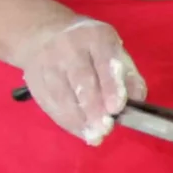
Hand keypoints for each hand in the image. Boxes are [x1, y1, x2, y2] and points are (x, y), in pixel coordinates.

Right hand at [15, 15, 144, 144]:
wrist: (43, 35)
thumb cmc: (90, 48)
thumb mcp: (113, 51)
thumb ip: (128, 75)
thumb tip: (138, 99)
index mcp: (95, 36)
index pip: (103, 61)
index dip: (110, 85)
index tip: (117, 108)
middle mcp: (69, 46)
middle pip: (81, 79)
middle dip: (93, 107)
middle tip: (105, 128)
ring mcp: (47, 62)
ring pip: (62, 93)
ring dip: (78, 119)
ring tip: (94, 136)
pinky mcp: (33, 79)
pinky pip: (49, 102)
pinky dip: (65, 120)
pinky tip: (79, 132)